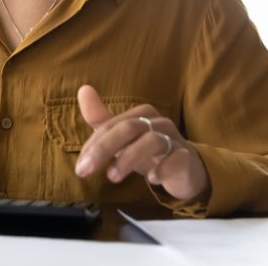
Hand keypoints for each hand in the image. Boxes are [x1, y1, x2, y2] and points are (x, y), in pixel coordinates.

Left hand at [74, 84, 208, 201]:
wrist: (187, 170)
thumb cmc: (150, 152)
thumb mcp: (124, 139)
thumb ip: (102, 119)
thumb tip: (83, 89)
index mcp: (141, 115)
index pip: (111, 125)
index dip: (93, 145)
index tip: (80, 167)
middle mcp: (158, 123)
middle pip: (129, 128)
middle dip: (104, 148)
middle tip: (85, 170)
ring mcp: (174, 139)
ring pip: (152, 141)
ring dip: (128, 159)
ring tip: (112, 177)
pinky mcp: (187, 158)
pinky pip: (177, 159)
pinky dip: (163, 168)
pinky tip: (151, 179)